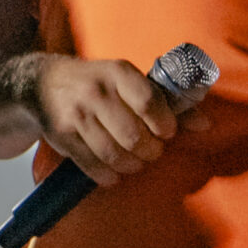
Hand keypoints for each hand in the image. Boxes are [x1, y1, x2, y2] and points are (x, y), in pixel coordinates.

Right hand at [31, 55, 210, 187]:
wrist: (43, 84)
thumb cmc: (98, 83)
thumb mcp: (128, 80)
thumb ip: (167, 101)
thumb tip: (205, 124)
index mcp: (118, 72)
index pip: (149, 101)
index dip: (164, 124)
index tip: (167, 133)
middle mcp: (96, 91)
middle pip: (133, 135)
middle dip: (150, 151)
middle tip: (153, 151)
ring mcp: (77, 115)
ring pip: (113, 153)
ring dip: (131, 165)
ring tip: (136, 162)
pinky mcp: (62, 136)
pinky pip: (91, 165)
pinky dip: (108, 176)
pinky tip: (114, 174)